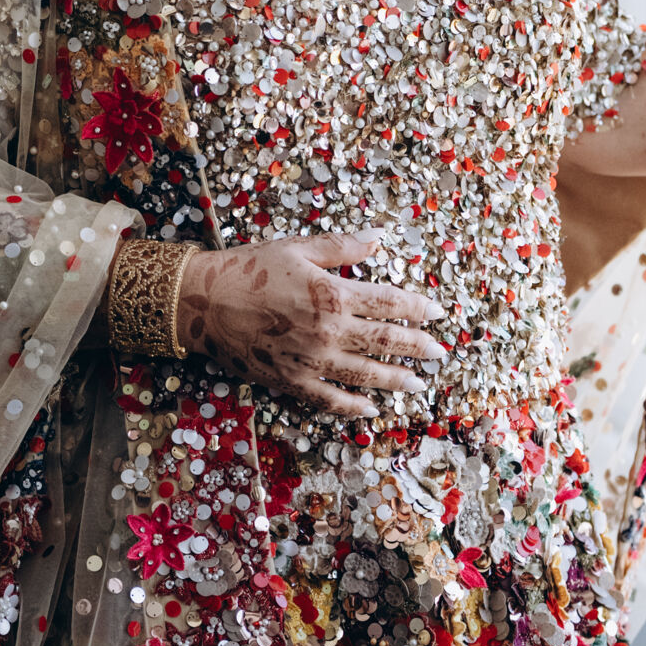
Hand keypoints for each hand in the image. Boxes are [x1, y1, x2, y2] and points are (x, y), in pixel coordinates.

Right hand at [176, 231, 445, 416]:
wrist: (204, 302)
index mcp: (332, 293)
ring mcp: (312, 361)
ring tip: (419, 384)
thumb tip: (380, 235)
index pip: (388, 303)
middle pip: (385, 341)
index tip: (438, 312)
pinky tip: (371, 409)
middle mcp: (328, 331)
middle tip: (440, 352)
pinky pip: (331, 400)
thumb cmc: (250, 269)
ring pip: (366, 375)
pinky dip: (354, 407)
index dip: (416, 307)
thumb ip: (342, 246)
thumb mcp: (298, 247)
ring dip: (396, 379)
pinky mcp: (292, 382)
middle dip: (417, 346)